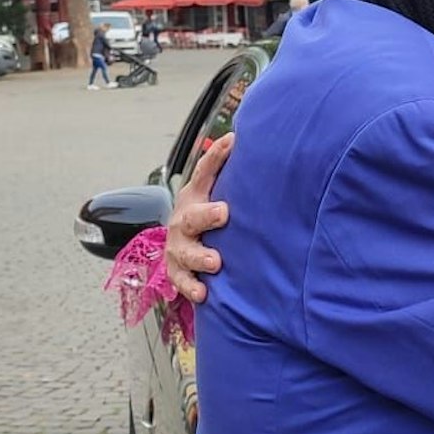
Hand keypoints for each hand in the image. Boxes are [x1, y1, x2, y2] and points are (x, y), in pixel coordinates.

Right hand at [166, 132, 232, 302]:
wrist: (180, 245)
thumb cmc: (207, 214)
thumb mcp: (216, 191)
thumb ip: (231, 171)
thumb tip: (255, 139)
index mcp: (195, 196)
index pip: (204, 172)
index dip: (216, 156)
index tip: (232, 143)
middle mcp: (183, 220)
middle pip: (191, 217)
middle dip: (205, 215)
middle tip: (223, 213)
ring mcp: (179, 247)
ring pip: (185, 252)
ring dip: (199, 257)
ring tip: (215, 262)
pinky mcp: (178, 271)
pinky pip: (182, 281)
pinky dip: (192, 288)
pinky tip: (204, 293)